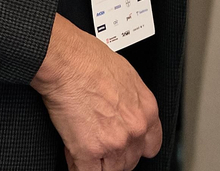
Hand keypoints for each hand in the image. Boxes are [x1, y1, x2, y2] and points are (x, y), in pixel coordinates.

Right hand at [31, 15, 161, 170]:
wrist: (67, 61)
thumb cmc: (89, 59)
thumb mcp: (125, 76)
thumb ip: (129, 102)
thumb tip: (122, 111)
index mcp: (146, 110)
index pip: (151, 146)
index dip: (136, 148)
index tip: (127, 147)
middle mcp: (135, 129)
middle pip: (130, 160)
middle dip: (115, 155)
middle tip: (100, 144)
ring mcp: (114, 143)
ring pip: (111, 170)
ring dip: (98, 163)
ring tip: (84, 147)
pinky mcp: (89, 151)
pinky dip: (79, 168)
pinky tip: (74, 158)